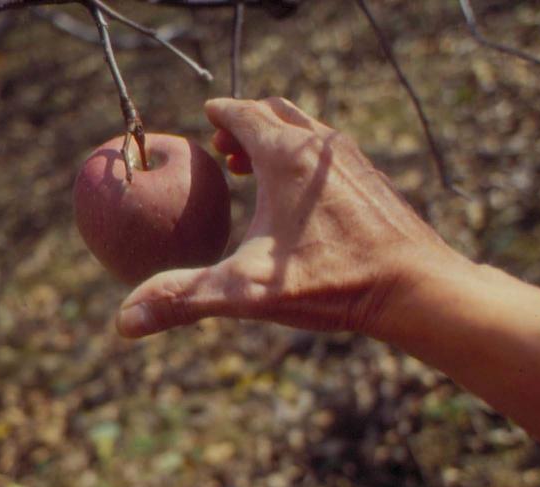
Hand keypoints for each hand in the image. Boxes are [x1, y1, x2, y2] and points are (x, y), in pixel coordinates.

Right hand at [116, 97, 468, 339]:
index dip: (219, 114)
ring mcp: (351, 160)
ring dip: (277, 139)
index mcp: (284, 156)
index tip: (206, 118)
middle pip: (276, 112)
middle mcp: (320, 147)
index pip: (242, 113)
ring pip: (306, 130)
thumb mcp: (248, 292)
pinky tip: (301, 201)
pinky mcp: (373, 179)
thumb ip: (185, 299)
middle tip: (225, 150)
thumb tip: (124, 321)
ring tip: (256, 171)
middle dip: (246, 123)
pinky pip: (329, 153)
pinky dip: (304, 159)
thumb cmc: (332, 284)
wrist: (415, 289)